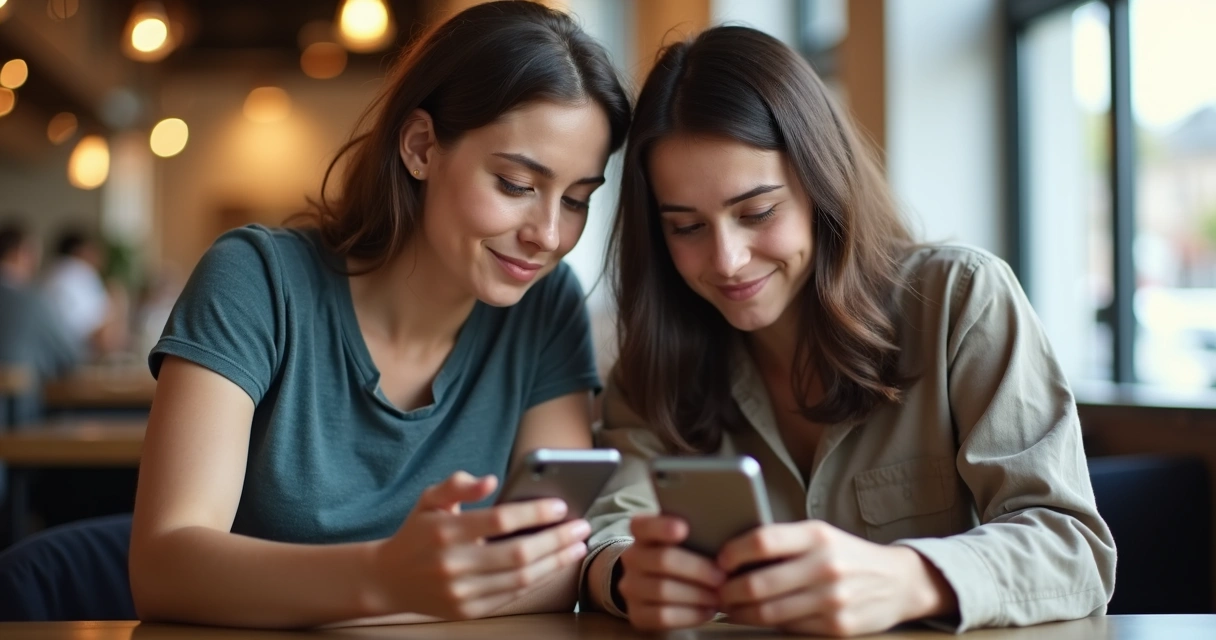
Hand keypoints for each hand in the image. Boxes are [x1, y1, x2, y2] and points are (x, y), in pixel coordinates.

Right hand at [371, 471, 590, 619]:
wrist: (387, 580)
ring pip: (520, 578)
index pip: (500, 521)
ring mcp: (461, 592)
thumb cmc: (417, 532)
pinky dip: (537, 580)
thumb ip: (457, 485)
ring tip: (577, 547)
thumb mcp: (429, 500)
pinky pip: (512, 596)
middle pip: (518, 553)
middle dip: (557, 540)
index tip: (561, 506)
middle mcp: (453, 564)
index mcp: (444, 531)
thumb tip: (490, 480)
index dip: (534, 513)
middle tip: (582, 527)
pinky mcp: (467, 611)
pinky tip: (554, 565)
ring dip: (555, 563)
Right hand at [616, 514, 724, 629]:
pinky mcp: (637, 614)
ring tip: (719, 596)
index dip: (661, 526)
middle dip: (697, 569)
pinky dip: (690, 615)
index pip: (643, 525)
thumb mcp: (686, 540)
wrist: (658, 587)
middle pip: (662, 560)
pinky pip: (663, 616)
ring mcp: (631, 587)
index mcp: (642, 533)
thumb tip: (723, 537)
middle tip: (722, 576)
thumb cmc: (684, 556)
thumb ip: (697, 534)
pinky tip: (708, 611)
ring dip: (697, 594)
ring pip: (663, 590)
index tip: (684, 529)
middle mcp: (631, 558)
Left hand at [716, 521, 955, 636]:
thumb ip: (783, 542)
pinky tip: (756, 618)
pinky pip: (788, 629)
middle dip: (727, 592)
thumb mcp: (820, 536)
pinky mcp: (837, 628)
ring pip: (768, 612)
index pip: (761, 541)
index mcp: (817, 535)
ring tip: (729, 607)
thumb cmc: (846, 555)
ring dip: (739, 613)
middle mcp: (825, 566)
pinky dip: (765, 625)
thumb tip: (731, 555)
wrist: (898, 582)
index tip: (719, 561)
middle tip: (716, 592)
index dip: (732, 553)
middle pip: (758, 584)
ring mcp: (832, 599)